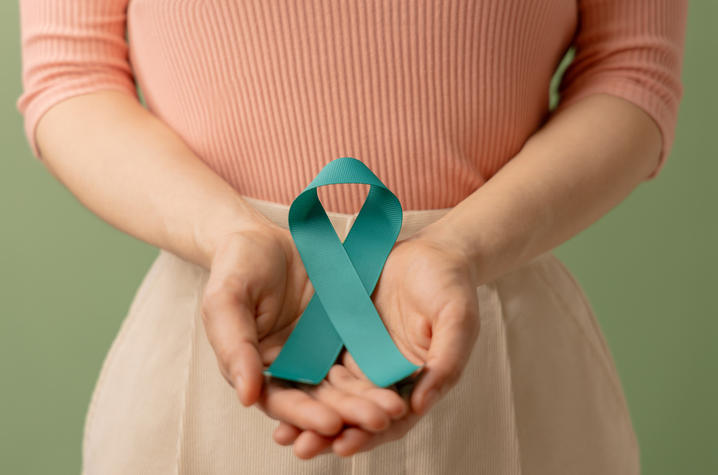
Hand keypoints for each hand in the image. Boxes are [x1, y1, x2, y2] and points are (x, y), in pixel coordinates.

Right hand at [201, 219, 407, 442]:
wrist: (264, 235)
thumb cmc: (237, 266)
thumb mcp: (226, 298)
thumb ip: (233, 344)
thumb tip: (246, 395)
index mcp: (258, 368)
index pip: (282, 401)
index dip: (305, 415)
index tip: (331, 423)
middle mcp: (292, 366)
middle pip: (321, 399)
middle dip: (350, 412)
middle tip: (380, 420)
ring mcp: (320, 350)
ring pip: (347, 382)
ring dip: (371, 398)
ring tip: (397, 408)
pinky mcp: (344, 331)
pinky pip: (364, 352)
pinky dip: (380, 368)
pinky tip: (402, 377)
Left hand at [271, 230, 481, 456]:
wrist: (430, 249)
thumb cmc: (450, 285)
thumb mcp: (457, 319)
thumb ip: (446, 361)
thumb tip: (421, 406)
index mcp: (415, 380)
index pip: (391, 418)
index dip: (369, 433)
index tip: (344, 445)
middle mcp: (385, 375)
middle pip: (355, 412)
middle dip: (329, 433)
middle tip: (302, 448)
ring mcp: (361, 356)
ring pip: (332, 392)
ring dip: (309, 414)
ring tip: (282, 434)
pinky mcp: (341, 333)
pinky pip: (318, 359)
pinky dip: (301, 376)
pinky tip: (277, 386)